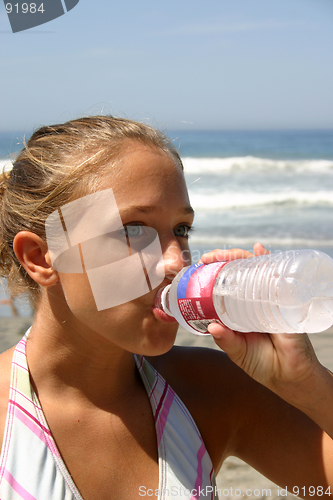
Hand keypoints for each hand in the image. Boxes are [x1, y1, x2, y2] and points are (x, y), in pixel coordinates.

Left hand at [200, 243, 320, 399]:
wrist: (290, 377)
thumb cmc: (262, 364)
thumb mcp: (238, 352)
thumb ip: (226, 340)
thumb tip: (211, 327)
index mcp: (237, 310)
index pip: (224, 285)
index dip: (212, 274)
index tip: (200, 266)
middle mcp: (251, 300)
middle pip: (237, 273)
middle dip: (223, 260)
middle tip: (209, 258)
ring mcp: (268, 297)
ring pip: (254, 270)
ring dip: (241, 257)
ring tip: (227, 254)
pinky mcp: (284, 300)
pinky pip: (276, 277)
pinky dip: (269, 260)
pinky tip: (260, 251)